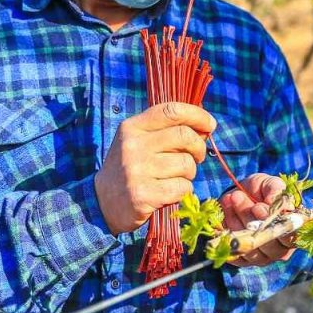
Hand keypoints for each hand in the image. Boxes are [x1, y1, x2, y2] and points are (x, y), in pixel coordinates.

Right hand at [94, 102, 216, 234]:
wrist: (102, 202)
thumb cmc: (130, 168)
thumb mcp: (140, 141)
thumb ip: (167, 131)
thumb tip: (206, 126)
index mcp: (132, 127)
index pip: (172, 111)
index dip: (197, 115)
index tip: (210, 124)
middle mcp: (133, 145)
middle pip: (185, 136)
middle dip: (199, 148)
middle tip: (197, 157)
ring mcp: (137, 170)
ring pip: (187, 164)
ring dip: (190, 173)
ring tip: (176, 177)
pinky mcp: (143, 194)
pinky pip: (182, 188)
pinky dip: (183, 191)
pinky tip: (170, 192)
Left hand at [220, 173, 295, 266]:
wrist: (240, 196)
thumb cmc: (261, 191)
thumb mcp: (270, 183)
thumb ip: (275, 189)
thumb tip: (273, 200)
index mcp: (293, 232)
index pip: (290, 237)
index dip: (273, 223)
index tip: (258, 206)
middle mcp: (279, 250)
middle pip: (266, 242)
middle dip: (249, 217)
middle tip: (237, 196)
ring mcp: (261, 258)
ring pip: (248, 245)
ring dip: (235, 220)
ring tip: (230, 199)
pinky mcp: (242, 261)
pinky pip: (233, 251)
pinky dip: (226, 230)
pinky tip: (225, 213)